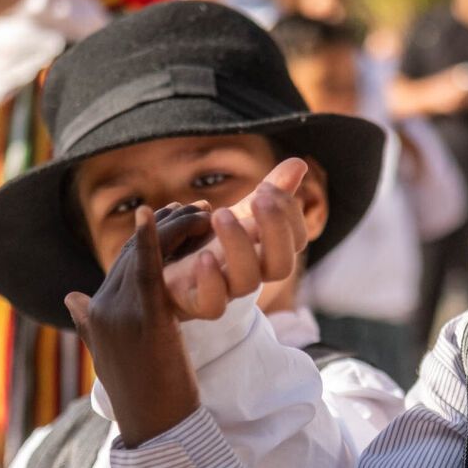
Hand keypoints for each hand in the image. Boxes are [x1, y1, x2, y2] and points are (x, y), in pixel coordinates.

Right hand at [67, 207, 201, 446]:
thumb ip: (88, 324)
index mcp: (94, 315)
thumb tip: (71, 297)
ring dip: (171, 227)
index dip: (144, 237)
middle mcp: (101, 309)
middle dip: (164, 225)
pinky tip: (154, 213)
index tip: (169, 215)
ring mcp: (119, 314)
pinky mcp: (144, 320)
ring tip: (200, 211)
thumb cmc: (143, 397)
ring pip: (142, 256)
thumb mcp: (109, 357)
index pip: (119, 263)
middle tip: (194, 208)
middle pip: (131, 254)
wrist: (157, 430)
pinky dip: (149, 239)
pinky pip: (147, 271)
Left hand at [158, 158, 308, 319]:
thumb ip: (270, 191)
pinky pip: (213, 304)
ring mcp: (226, 290)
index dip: (290, 215)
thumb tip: (299, 163)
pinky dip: (211, 281)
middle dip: (274, 229)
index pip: (296, 241)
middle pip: (282, 266)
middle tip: (258, 197)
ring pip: (248, 282)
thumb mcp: (240, 212)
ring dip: (239, 245)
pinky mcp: (196, 302)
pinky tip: (203, 255)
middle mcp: (252, 273)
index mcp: (266, 252)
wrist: (168, 267)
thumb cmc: (210, 240)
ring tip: (219, 214)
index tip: (267, 188)